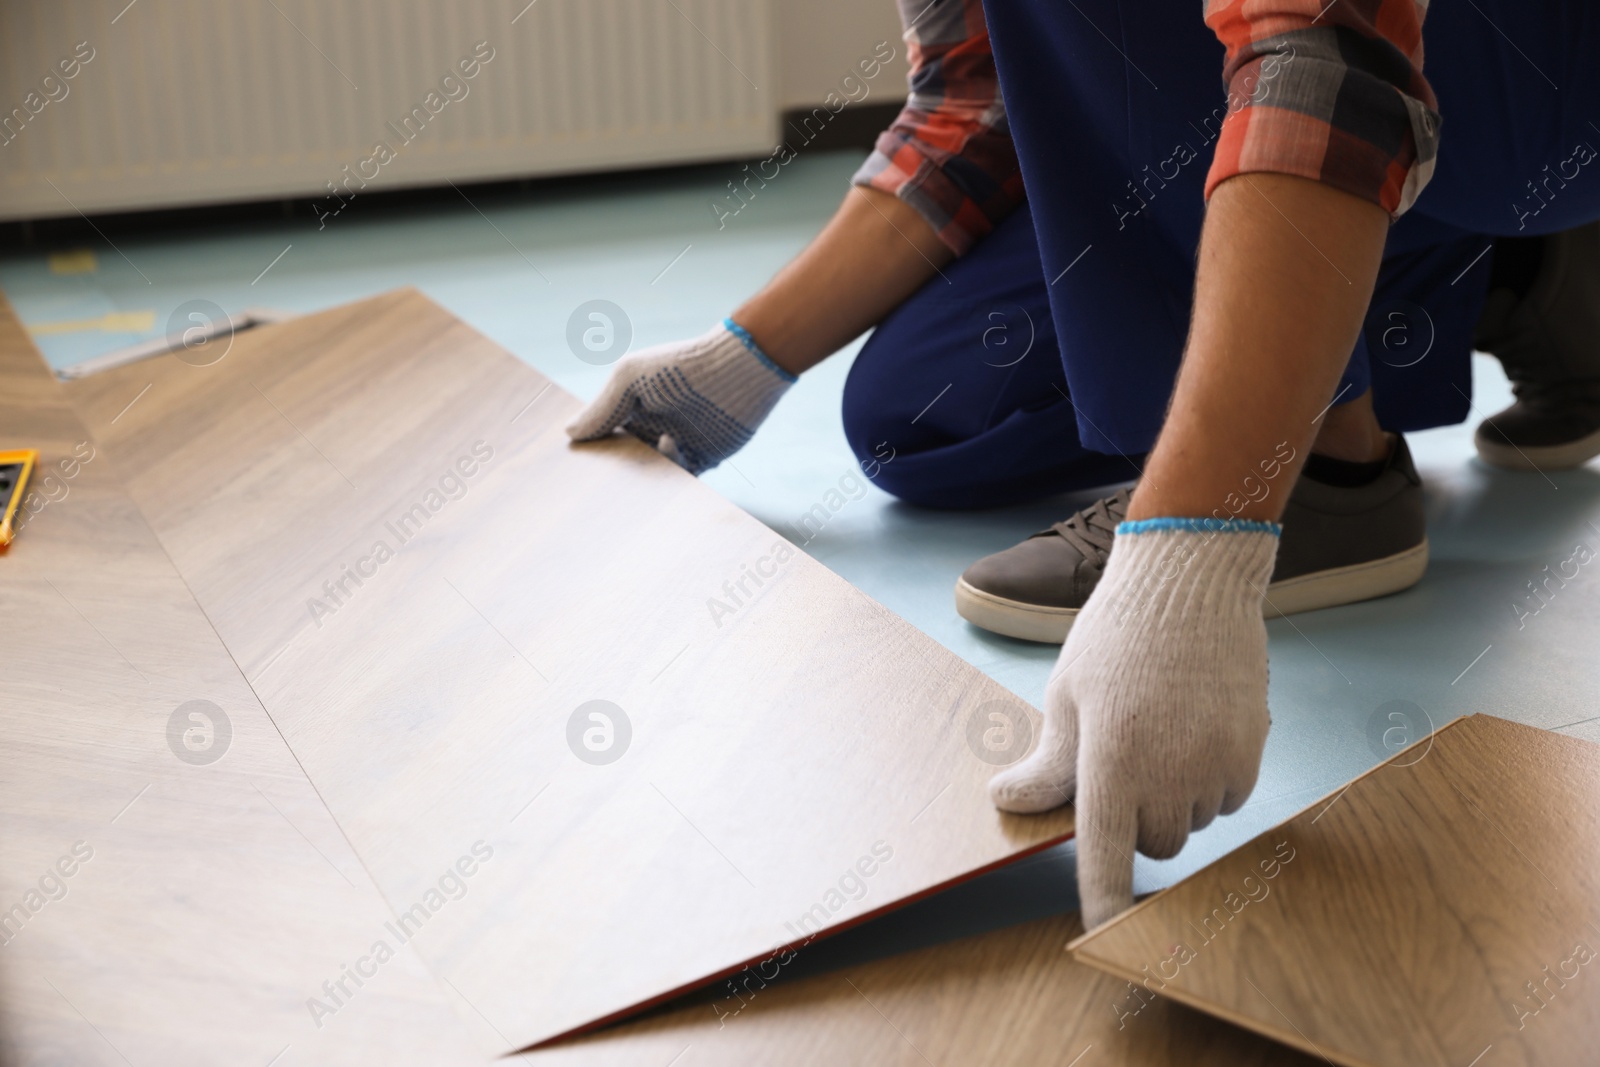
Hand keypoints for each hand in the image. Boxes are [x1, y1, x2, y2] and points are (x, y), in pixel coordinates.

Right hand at [566, 322, 794, 473]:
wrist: (738, 370)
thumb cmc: (681, 366)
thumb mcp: (630, 377)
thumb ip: (602, 407)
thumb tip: (569, 433)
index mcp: (632, 408)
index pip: (604, 435)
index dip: (590, 447)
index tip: (572, 464)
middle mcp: (653, 427)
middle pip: (625, 460)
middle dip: (613, 472)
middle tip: (595, 485)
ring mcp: (678, 444)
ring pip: (652, 473)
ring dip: (644, 475)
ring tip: (637, 463)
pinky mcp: (703, 459)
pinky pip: (682, 477)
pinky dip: (673, 469)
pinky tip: (670, 445)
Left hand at [988, 520, 1276, 928]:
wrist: (1192, 581)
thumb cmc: (1117, 636)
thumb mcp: (1066, 696)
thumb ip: (1048, 763)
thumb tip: (1008, 804)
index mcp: (1112, 759)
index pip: (1108, 854)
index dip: (1105, 902)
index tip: (1103, 938)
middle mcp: (1170, 772)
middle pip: (1152, 842)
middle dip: (1135, 817)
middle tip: (1123, 756)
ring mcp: (1218, 764)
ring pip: (1192, 822)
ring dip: (1175, 797)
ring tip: (1162, 729)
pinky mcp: (1253, 751)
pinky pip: (1228, 798)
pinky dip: (1211, 781)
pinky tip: (1197, 727)